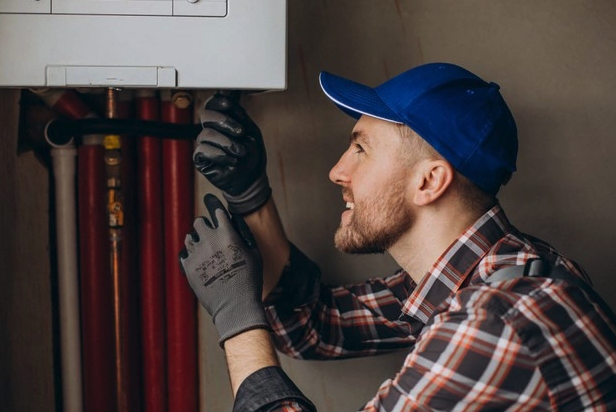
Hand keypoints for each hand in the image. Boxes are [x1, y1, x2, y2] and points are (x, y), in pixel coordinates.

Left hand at [179, 194, 269, 344]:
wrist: (235, 306)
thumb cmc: (250, 280)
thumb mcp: (254, 254)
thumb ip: (244, 234)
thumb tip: (234, 220)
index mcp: (227, 233)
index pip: (216, 210)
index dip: (214, 205)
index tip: (211, 202)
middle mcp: (209, 240)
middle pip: (199, 221)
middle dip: (205, 225)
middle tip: (210, 233)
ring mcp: (197, 253)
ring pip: (190, 237)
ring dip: (197, 240)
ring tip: (205, 249)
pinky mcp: (188, 267)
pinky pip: (184, 254)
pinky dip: (190, 256)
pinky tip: (199, 262)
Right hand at [194, 92, 270, 214]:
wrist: (251, 180)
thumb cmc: (252, 156)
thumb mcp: (251, 133)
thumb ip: (240, 116)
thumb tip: (228, 97)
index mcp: (224, 122)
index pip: (213, 105)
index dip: (217, 102)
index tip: (228, 105)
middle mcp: (212, 131)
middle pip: (205, 115)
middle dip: (224, 121)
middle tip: (240, 132)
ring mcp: (205, 144)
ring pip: (206, 133)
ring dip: (226, 142)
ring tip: (240, 152)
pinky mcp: (201, 159)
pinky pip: (202, 150)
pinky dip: (219, 155)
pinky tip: (231, 160)